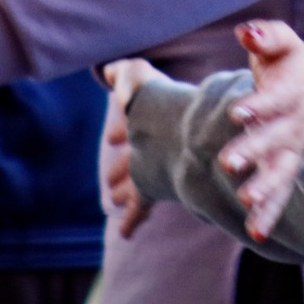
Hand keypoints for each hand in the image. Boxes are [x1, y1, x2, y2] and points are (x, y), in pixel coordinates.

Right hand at [100, 58, 166, 238]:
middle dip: (122, 166)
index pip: (134, 124)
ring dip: (126, 190)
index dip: (122, 130)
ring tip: (114, 199)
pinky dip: (132, 218)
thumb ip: (126, 75)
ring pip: (137, 183)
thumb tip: (109, 70)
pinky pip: (141, 206)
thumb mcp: (139, 79)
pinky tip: (125, 233)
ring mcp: (154, 168)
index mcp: (153, 120)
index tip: (114, 138)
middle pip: (135, 158)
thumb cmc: (166, 101)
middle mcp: (155, 145)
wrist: (194, 136)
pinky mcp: (153, 189)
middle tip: (110, 180)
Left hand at [217, 20, 303, 242]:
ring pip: (280, 173)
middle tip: (227, 162)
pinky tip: (254, 233)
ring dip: (264, 188)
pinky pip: (280, 196)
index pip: (273, 101)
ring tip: (245, 199)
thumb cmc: (290, 68)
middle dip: (252, 150)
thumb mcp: (282, 45)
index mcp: (291, 94)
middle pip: (273, 140)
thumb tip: (245, 32)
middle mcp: (292, 127)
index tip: (236, 112)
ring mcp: (290, 152)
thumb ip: (265, 36)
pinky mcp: (284, 171)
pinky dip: (269, 215)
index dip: (256, 105)